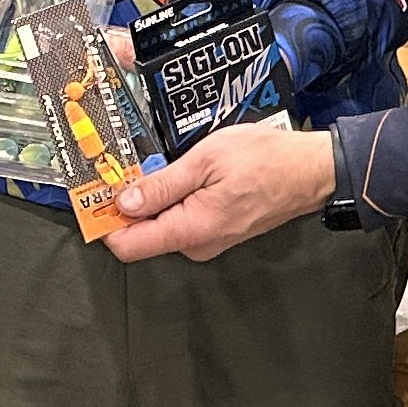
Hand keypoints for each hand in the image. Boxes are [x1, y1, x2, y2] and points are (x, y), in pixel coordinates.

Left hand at [103, 121, 338, 261]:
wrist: (311, 171)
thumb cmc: (265, 160)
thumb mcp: (206, 161)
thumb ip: (161, 185)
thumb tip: (122, 203)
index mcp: (191, 230)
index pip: (128, 246)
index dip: (106, 221)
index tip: (96, 193)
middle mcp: (197, 244)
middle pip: (142, 233)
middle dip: (128, 204)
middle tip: (128, 164)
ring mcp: (208, 240)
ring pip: (162, 224)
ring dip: (152, 198)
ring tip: (160, 163)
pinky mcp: (217, 231)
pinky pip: (182, 219)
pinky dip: (172, 199)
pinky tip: (181, 173)